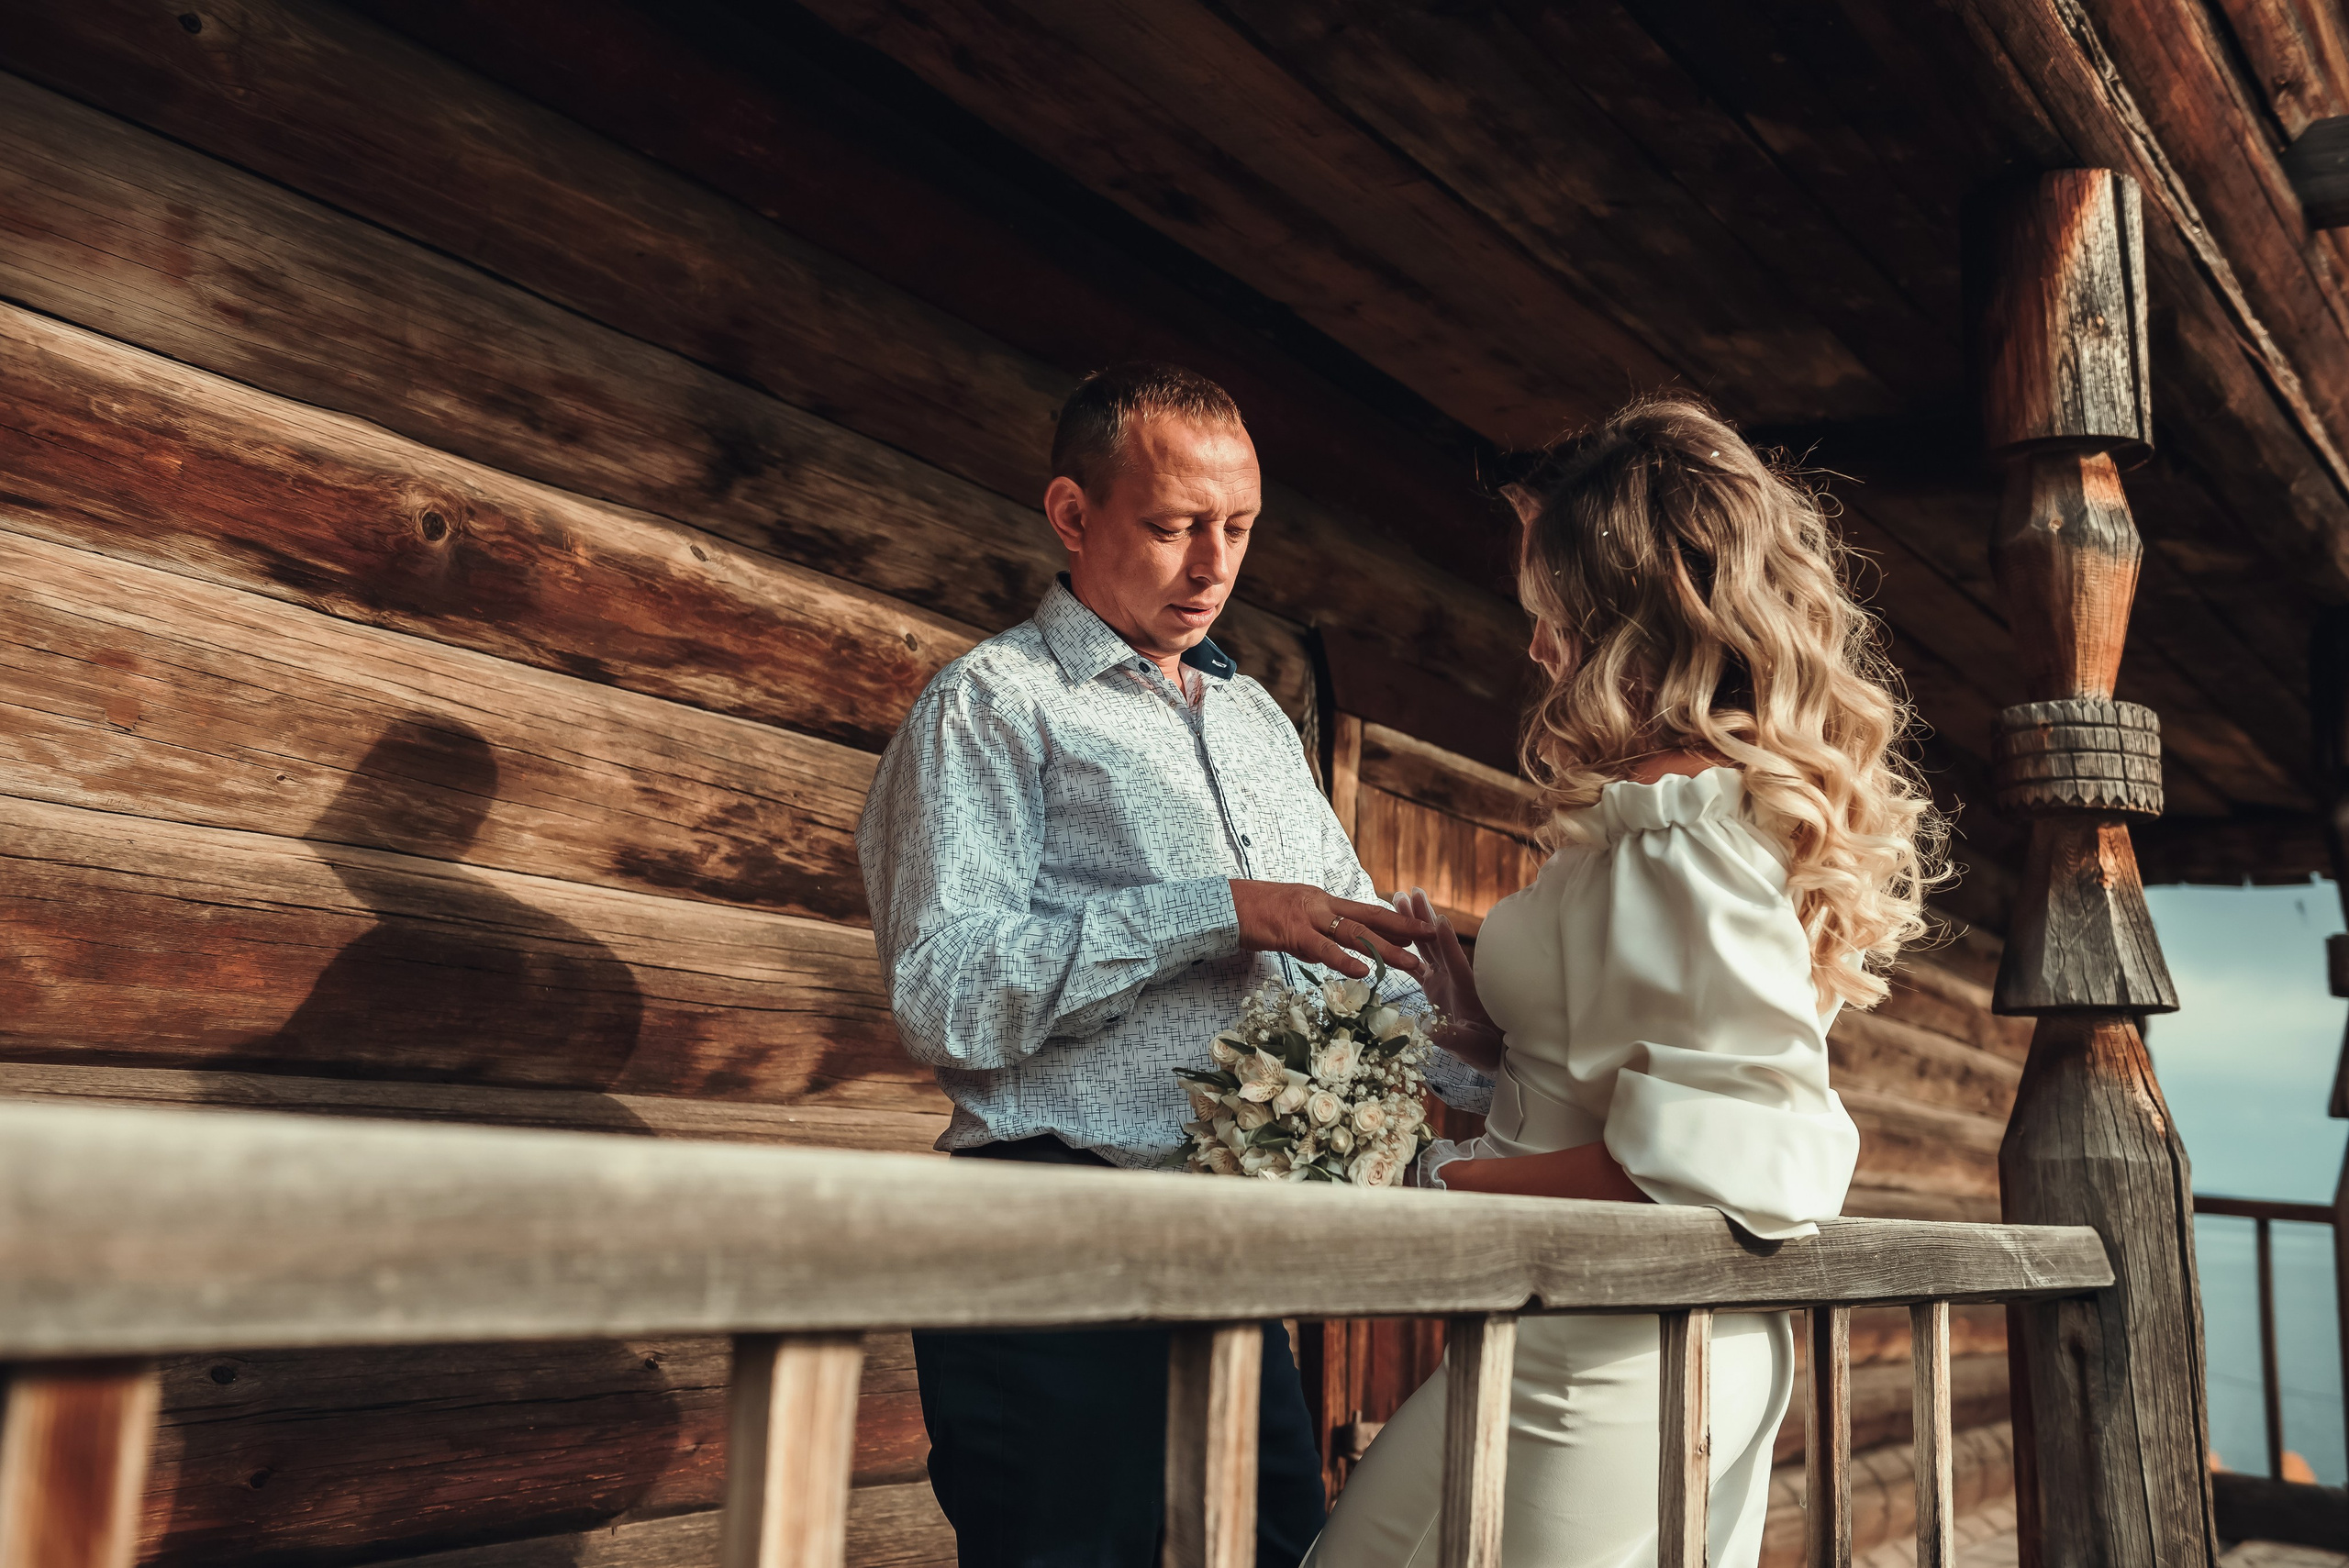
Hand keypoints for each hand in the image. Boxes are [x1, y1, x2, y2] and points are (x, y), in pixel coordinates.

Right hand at [1227, 881, 1431, 977]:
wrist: (1223, 904)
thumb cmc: (1253, 914)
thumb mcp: (1292, 920)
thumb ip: (1318, 934)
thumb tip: (1339, 951)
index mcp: (1322, 901)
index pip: (1366, 910)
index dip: (1395, 920)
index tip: (1421, 928)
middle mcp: (1321, 904)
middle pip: (1369, 918)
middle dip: (1402, 929)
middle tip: (1431, 940)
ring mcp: (1307, 917)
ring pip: (1354, 933)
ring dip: (1386, 949)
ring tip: (1411, 963)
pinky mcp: (1291, 932)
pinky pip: (1322, 948)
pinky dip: (1344, 959)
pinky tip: (1364, 970)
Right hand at [1398, 887, 1501, 1071]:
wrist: (1493, 1051)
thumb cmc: (1488, 1049)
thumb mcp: (1473, 1048)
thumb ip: (1454, 1038)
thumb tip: (1431, 1029)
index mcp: (1465, 989)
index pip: (1455, 962)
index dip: (1447, 942)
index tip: (1439, 919)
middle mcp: (1454, 978)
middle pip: (1435, 943)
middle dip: (1423, 918)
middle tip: (1411, 892)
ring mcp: (1444, 980)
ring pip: (1426, 946)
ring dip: (1413, 924)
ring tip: (1401, 899)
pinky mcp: (1436, 987)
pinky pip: (1419, 963)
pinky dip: (1407, 949)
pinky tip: (1395, 934)